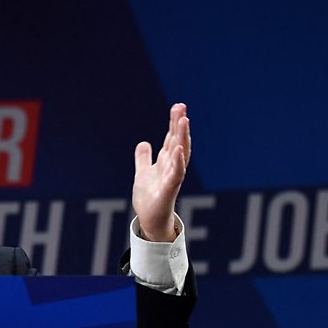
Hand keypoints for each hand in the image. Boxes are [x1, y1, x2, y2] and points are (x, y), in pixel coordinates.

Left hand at [132, 103, 190, 241]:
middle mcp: (172, 167)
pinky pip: (176, 174)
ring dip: (182, 138)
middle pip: (178, 142)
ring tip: (184, 121)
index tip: (178, 106)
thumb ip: (144, 159)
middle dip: (180, 125)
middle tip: (182, 107)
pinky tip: (179, 149)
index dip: (175, 123)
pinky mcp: (169, 190)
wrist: (150, 220)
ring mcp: (172, 178)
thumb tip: (143, 143)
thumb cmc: (150, 198)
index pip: (172, 139)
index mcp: (166, 162)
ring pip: (180, 154)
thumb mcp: (143, 174)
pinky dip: (178, 162)